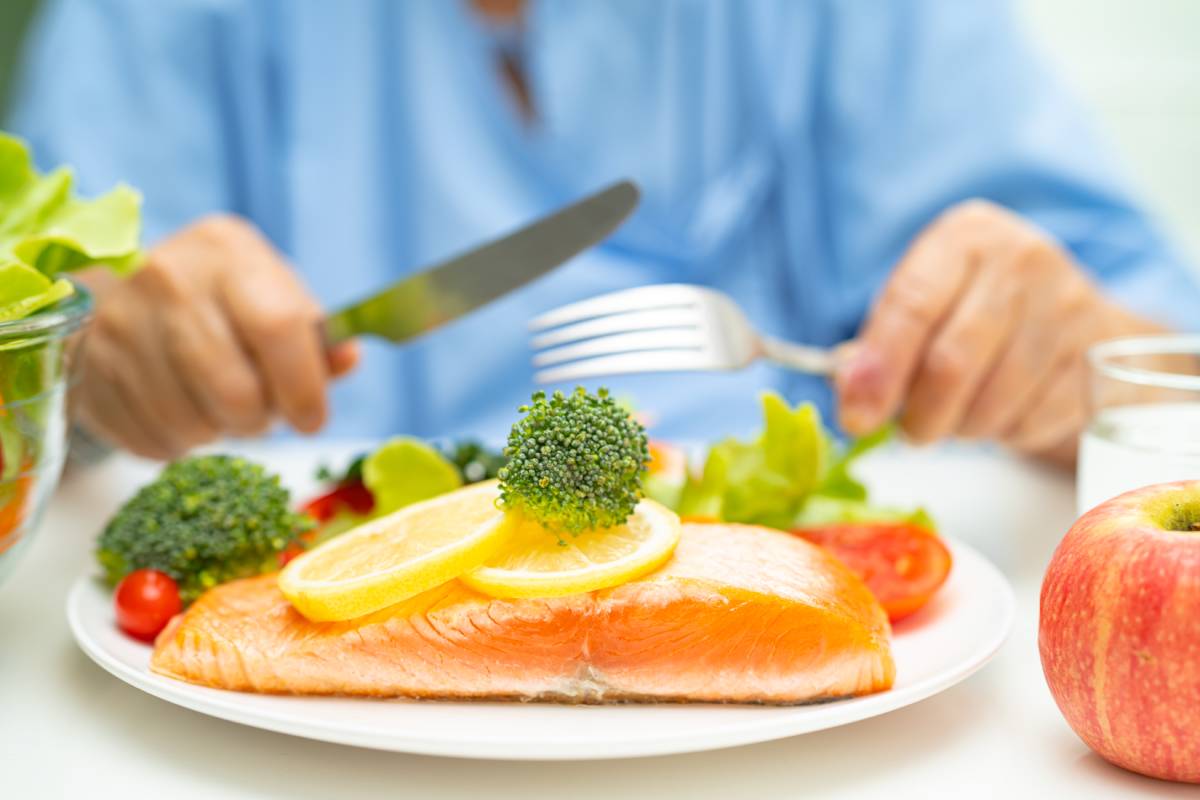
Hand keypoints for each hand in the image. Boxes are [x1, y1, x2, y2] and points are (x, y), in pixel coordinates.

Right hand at [74, 215, 358, 459]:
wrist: (120, 289)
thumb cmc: (221, 299)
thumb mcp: (274, 296)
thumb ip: (316, 335)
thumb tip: (348, 358)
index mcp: (227, 250)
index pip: (278, 327)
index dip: (304, 387)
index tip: (313, 419)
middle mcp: (166, 276)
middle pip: (233, 389)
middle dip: (259, 420)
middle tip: (261, 416)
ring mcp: (118, 322)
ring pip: (190, 424)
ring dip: (216, 433)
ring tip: (217, 407)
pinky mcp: (87, 368)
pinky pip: (150, 439)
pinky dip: (176, 443)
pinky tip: (179, 412)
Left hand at [835, 199, 1162, 465]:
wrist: (1074, 317)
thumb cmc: (973, 312)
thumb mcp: (919, 307)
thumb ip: (877, 348)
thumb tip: (852, 397)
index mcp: (965, 237)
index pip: (912, 305)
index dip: (880, 369)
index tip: (856, 417)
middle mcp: (1022, 259)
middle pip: (953, 362)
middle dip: (920, 414)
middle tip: (909, 434)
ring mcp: (1069, 306)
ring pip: (993, 401)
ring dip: (961, 428)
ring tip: (956, 416)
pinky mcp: (1099, 358)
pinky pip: (1033, 420)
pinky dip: (1004, 433)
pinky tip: (1002, 411)